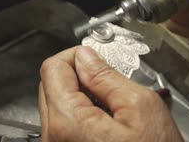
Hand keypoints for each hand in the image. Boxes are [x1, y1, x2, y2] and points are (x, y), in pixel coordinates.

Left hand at [39, 46, 182, 141]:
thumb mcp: (140, 107)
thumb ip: (106, 76)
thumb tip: (86, 56)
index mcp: (68, 122)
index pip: (52, 68)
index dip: (76, 55)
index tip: (96, 58)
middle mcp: (54, 138)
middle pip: (49, 84)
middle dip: (77, 73)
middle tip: (107, 77)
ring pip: (56, 103)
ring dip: (80, 94)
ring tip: (111, 101)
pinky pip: (63, 123)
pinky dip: (81, 112)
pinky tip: (106, 118)